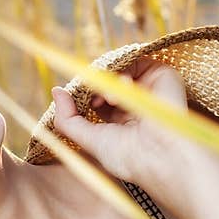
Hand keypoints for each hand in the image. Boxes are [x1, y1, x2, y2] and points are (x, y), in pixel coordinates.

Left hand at [50, 59, 218, 218]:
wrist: (163, 157)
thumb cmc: (129, 156)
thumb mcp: (89, 140)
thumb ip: (68, 118)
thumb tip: (55, 90)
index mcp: (120, 119)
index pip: (93, 97)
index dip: (80, 97)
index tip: (71, 103)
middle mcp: (134, 102)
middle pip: (102, 81)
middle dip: (89, 88)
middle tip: (89, 103)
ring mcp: (147, 87)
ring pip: (114, 69)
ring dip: (102, 82)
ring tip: (104, 102)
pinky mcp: (161, 74)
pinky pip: (131, 60)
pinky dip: (118, 73)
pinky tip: (117, 96)